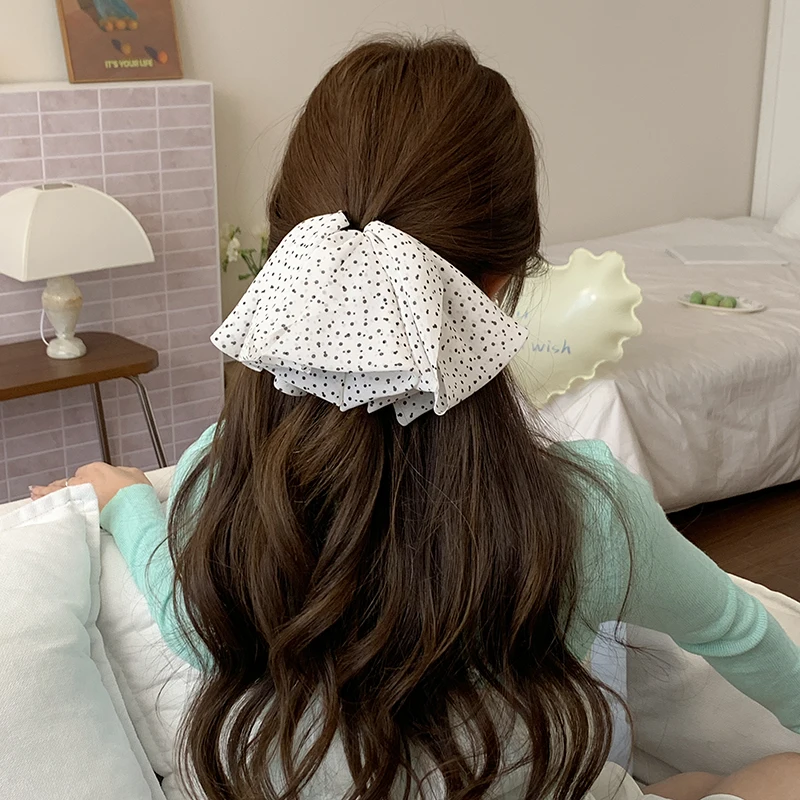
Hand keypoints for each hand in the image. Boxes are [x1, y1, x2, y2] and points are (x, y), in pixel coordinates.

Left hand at [30, 464, 151, 510]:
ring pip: (57, 492)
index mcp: (97, 470)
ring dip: (44, 493)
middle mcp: (84, 482)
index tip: (81, 484)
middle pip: (65, 482)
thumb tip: (116, 474)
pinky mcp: (77, 511)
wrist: (133, 511)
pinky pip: (58, 505)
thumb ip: (120, 471)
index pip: (82, 472)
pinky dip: (48, 504)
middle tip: (38, 489)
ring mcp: (79, 497)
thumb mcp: (134, 474)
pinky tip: (41, 505)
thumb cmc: (136, 493)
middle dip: (53, 486)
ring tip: (34, 494)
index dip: (81, 479)